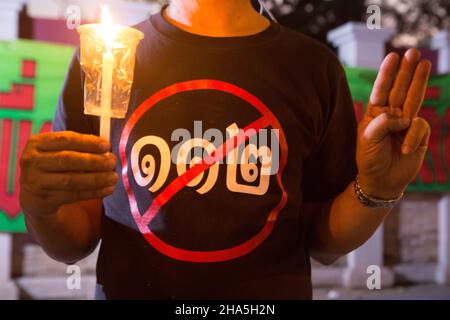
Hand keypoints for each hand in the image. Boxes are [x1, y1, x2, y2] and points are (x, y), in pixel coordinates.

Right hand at [19, 131, 117, 217]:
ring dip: (96, 179)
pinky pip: (72, 196)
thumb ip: (79, 147)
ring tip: (113, 177)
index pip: (65, 139)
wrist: (36, 195)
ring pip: (70, 180)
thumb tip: (106, 149)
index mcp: (36, 143)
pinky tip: (107, 189)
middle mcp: (31, 160)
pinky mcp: (42, 199)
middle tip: (112, 162)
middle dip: (94, 161)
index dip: (87, 142)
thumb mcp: (59, 152)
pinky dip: (93, 192)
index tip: (106, 145)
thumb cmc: (55, 167)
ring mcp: (34, 181)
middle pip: (67, 159)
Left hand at [356, 48, 431, 198]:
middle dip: (406, 70)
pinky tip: (404, 149)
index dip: (387, 74)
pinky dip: (411, 137)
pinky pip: (419, 127)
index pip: (381, 90)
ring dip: (419, 81)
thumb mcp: (367, 140)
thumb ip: (382, 124)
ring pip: (414, 98)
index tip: (392, 56)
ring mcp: (406, 123)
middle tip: (413, 51)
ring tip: (424, 62)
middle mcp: (391, 115)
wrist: (381, 180)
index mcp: (375, 114)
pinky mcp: (419, 134)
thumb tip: (402, 116)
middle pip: (400, 89)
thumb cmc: (369, 159)